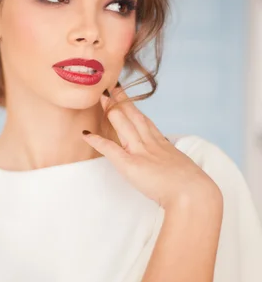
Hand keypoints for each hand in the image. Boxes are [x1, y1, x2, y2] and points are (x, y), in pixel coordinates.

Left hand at [82, 85, 220, 209]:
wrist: (193, 194)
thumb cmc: (194, 188)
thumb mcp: (185, 171)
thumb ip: (175, 167)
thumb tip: (175, 172)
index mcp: (164, 146)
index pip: (147, 123)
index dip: (136, 111)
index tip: (129, 100)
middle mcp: (151, 144)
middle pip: (135, 116)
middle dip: (122, 101)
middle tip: (113, 88)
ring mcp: (140, 152)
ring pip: (124, 125)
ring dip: (111, 110)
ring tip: (101, 98)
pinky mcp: (130, 165)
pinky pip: (110, 149)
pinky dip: (97, 141)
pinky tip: (87, 134)